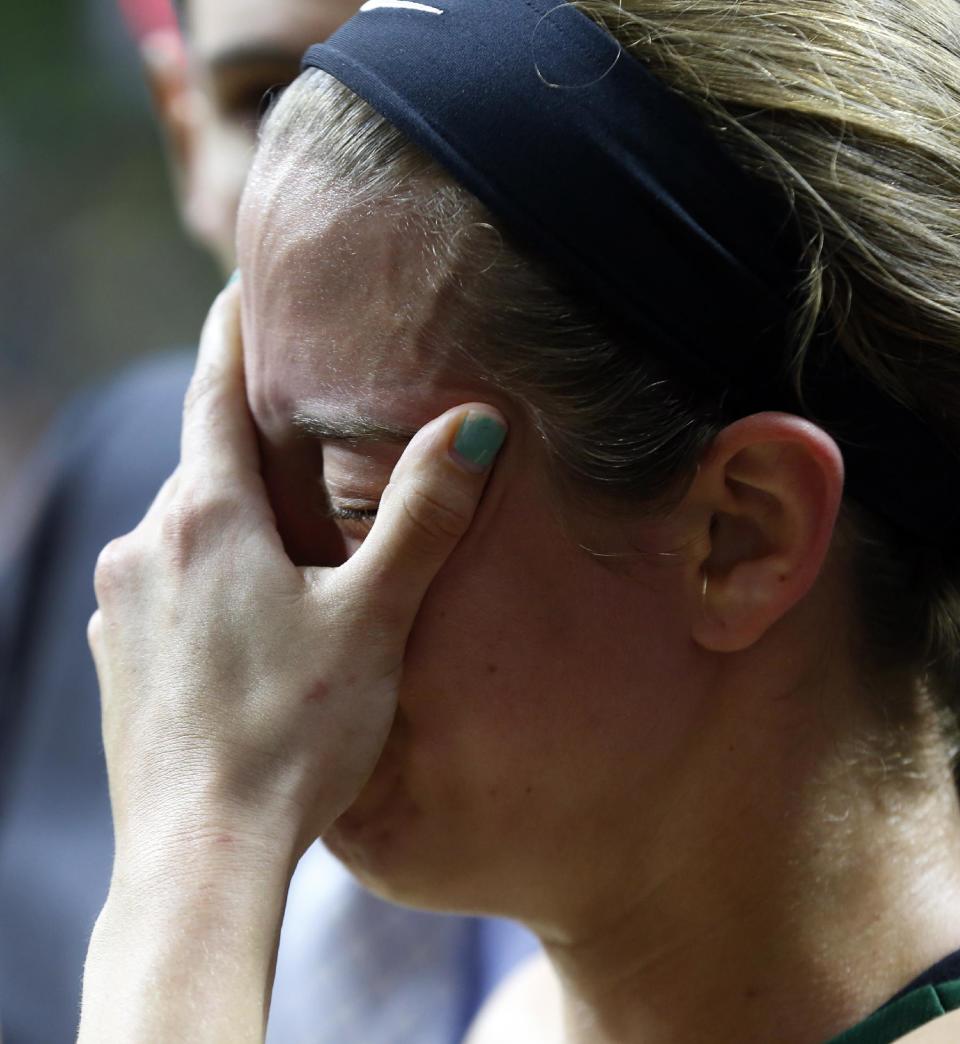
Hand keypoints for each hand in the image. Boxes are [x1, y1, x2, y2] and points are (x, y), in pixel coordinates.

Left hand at [88, 281, 506, 879]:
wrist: (201, 854)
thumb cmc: (293, 733)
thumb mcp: (374, 618)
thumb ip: (422, 516)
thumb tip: (474, 424)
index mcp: (207, 518)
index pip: (213, 393)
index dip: (233, 336)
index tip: (240, 288)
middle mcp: (146, 546)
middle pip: (204, 467)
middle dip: (250, 448)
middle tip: (299, 437)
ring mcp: (120, 606)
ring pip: (185, 531)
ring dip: (233, 524)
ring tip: (289, 550)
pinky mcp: (116, 657)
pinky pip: (165, 586)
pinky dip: (206, 578)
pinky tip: (248, 625)